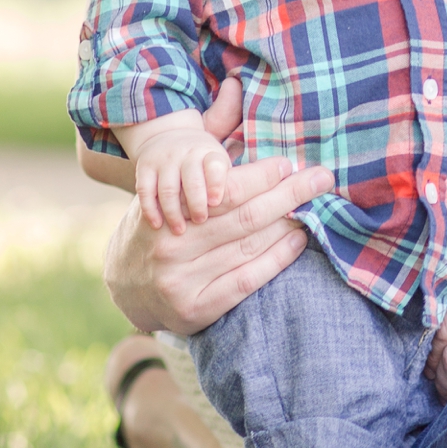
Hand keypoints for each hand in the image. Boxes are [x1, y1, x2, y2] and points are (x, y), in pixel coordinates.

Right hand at [102, 154, 330, 334]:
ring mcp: (183, 282)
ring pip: (249, 246)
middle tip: (322, 178)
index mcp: (166, 212)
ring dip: (288, 223)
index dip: (262, 176)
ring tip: (313, 205)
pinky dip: (277, 258)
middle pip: (245, 216)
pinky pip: (247, 280)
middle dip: (289, 193)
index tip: (289, 164)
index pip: (225, 190)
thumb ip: (203, 174)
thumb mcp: (169, 194)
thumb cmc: (160, 228)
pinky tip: (298, 240)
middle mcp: (173, 247)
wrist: (124, 287)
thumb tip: (249, 137)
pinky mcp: (196, 310)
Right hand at [125, 113, 231, 232]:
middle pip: (191, 179)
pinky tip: (157, 225)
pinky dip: (151, 208)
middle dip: (196, 202)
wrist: (169, 138)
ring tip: (180, 230)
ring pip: (168, 188)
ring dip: (174, 210)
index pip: (214, 166)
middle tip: (201, 221)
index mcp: (211, 154)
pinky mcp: (144, 168)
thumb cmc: (206, 165)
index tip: (216, 202)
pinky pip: (145, 190)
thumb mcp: (222, 166)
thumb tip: (266, 206)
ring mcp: (164, 160)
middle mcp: (187, 154)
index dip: (215, 183)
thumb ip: (239, 185)